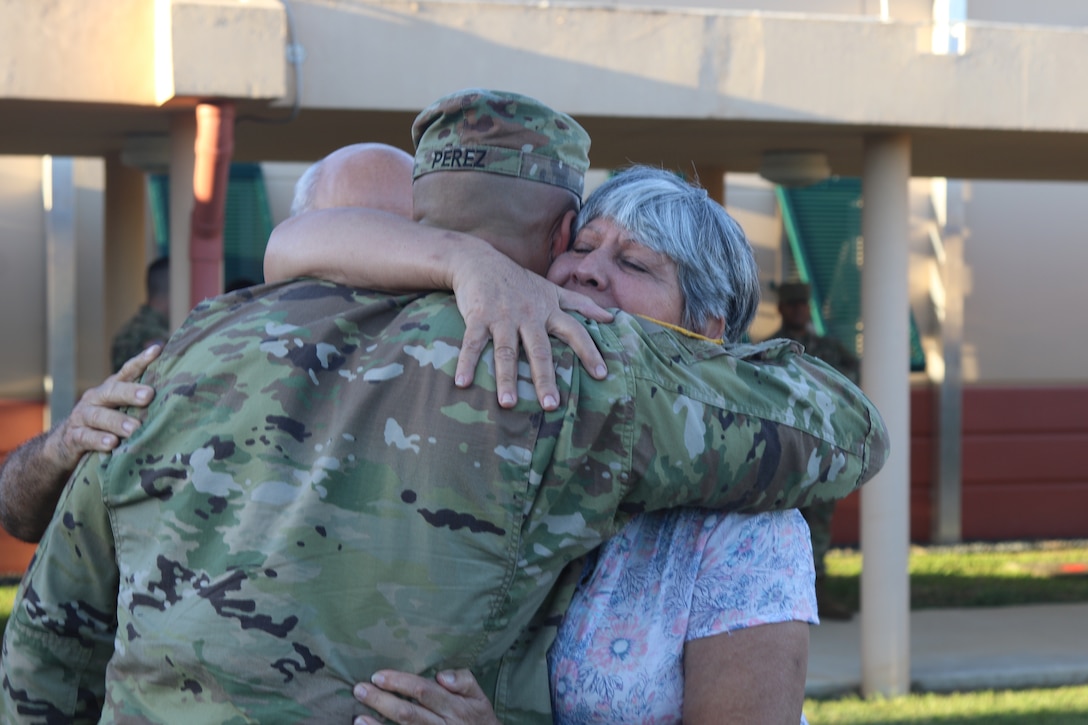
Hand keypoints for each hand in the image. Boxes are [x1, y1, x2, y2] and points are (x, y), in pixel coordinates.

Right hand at [50, 344, 160, 468]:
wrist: (64, 445)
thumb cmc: (105, 425)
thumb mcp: (119, 410)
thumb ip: (140, 403)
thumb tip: (178, 394)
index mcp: (110, 390)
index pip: (126, 372)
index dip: (140, 361)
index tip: (157, 350)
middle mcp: (95, 399)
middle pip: (112, 392)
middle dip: (130, 392)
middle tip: (149, 395)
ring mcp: (82, 417)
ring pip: (98, 416)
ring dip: (117, 421)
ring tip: (134, 428)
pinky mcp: (73, 437)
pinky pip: (85, 437)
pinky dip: (98, 440)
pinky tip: (112, 444)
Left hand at [353, 669, 499, 724]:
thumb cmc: (479, 718)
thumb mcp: (479, 697)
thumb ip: (464, 681)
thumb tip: (442, 675)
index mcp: (455, 707)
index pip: (424, 691)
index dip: (400, 683)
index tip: (379, 675)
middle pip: (409, 713)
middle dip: (382, 700)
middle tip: (360, 689)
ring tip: (358, 715)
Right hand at [448, 248, 612, 410]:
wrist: (479, 260)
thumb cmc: (519, 281)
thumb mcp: (552, 289)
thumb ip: (581, 305)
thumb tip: (611, 317)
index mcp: (548, 310)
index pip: (574, 332)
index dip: (589, 351)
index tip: (601, 375)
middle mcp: (528, 315)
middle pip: (539, 350)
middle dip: (545, 378)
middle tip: (551, 406)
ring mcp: (502, 317)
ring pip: (506, 351)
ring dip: (506, 378)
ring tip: (508, 404)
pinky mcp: (478, 317)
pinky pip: (472, 343)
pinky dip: (467, 362)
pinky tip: (462, 383)